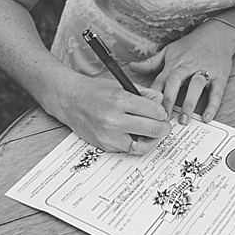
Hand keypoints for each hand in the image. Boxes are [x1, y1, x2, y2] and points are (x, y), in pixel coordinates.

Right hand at [49, 74, 172, 155]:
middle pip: (153, 129)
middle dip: (163, 128)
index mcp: (120, 100)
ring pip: (142, 145)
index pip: (155, 111)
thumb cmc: (95, 90)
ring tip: (152, 134)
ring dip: (151, 140)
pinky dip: (135, 143)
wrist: (70, 99)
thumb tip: (161, 104)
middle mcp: (114, 119)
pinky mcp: (104, 145)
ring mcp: (108, 135)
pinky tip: (135, 135)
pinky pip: (128, 149)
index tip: (162, 114)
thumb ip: (144, 94)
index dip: (163, 113)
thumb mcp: (121, 84)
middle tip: (164, 126)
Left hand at [129, 20, 234, 124]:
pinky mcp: (220, 76)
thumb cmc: (191, 45)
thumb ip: (151, 62)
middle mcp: (187, 67)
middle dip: (169, 100)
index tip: (147, 111)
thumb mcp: (169, 50)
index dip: (153, 96)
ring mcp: (204, 71)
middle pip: (176, 82)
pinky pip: (216, 92)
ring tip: (184, 120)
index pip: (160, 81)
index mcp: (173, 64)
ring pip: (196, 86)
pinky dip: (212, 105)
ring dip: (189, 103)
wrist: (218, 34)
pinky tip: (207, 118)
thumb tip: (131, 67)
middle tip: (164, 118)